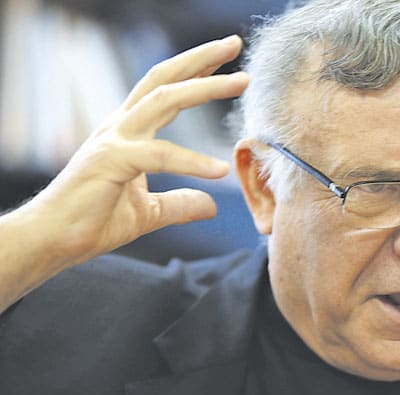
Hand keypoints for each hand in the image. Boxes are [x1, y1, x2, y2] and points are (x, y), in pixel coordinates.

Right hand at [14, 35, 248, 266]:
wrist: (53, 242)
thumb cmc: (92, 222)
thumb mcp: (149, 212)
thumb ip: (179, 204)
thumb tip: (210, 206)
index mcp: (127, 132)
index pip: (165, 91)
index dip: (194, 72)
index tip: (226, 60)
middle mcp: (120, 126)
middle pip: (164, 79)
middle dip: (201, 58)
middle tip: (235, 43)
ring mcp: (113, 140)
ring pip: (164, 100)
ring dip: (204, 87)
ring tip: (241, 81)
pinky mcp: (110, 162)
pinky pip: (158, 155)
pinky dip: (191, 161)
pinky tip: (220, 171)